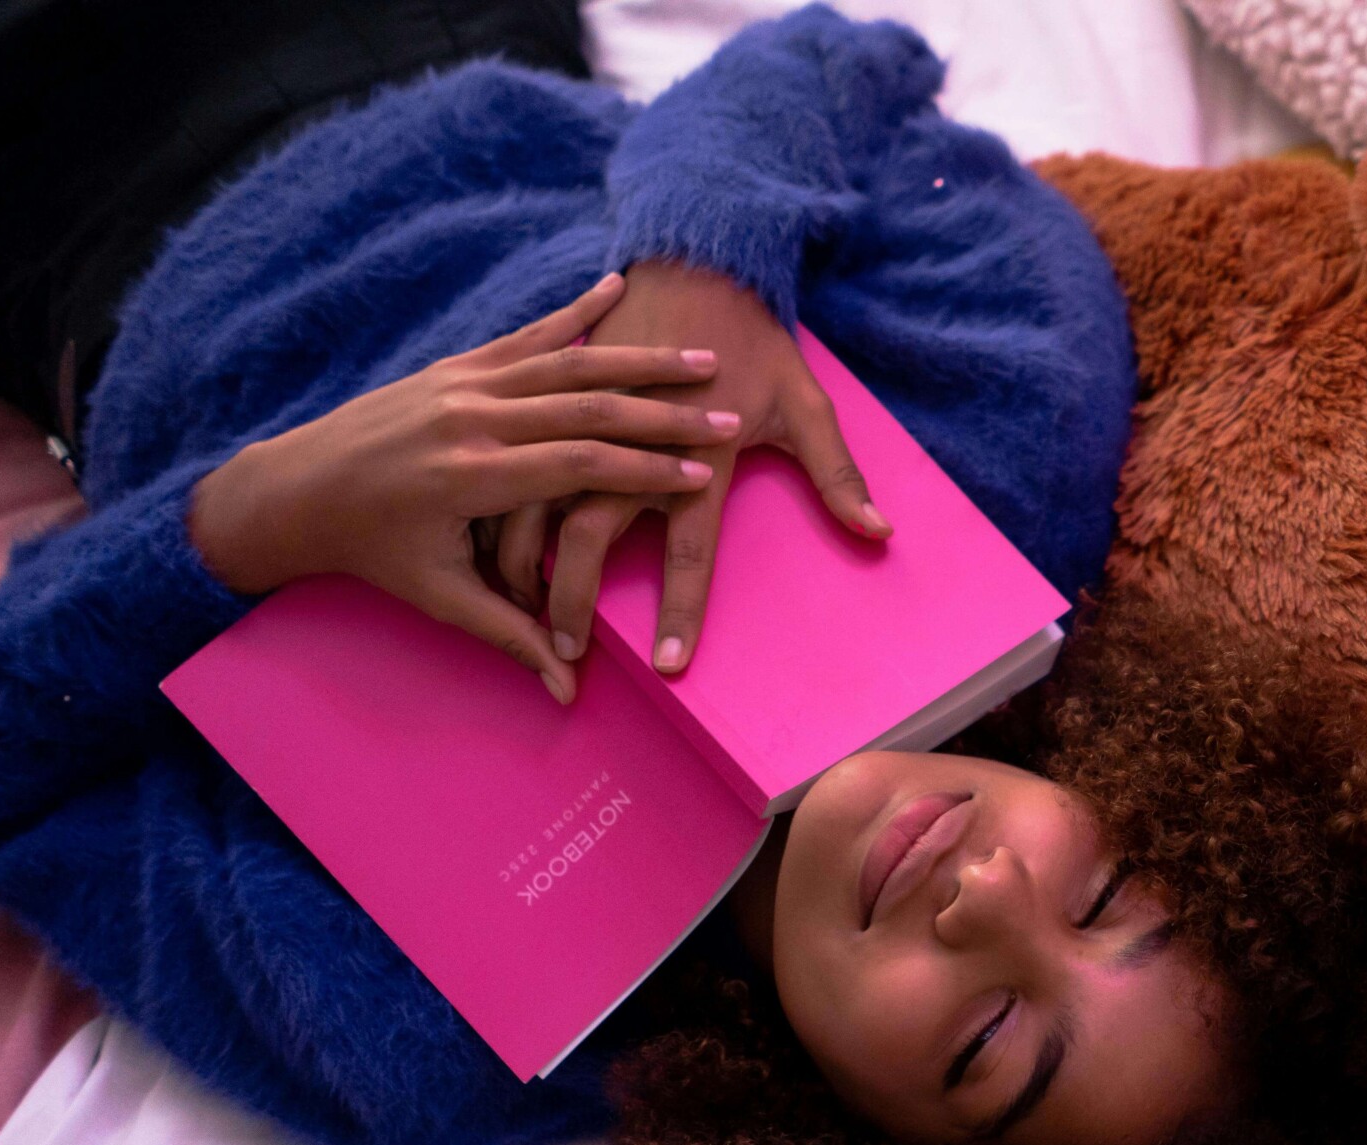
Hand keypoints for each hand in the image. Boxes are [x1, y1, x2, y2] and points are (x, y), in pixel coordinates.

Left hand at [189, 274, 734, 702]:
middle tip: (723, 414)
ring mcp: (464, 383)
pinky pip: (527, 335)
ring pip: (566, 363)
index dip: (644, 471)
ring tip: (699, 359)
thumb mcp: (440, 598)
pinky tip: (617, 284)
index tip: (702, 475)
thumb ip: (511, 637)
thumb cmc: (374, 551)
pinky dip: (575, 311)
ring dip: (639, 359)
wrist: (295, 489)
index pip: (577, 467)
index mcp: (471, 477)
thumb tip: (568, 692)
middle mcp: (472, 419)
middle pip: (586, 408)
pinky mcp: (457, 365)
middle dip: (663, 414)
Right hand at [531, 260, 888, 675]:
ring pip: (536, 501)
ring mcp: (585, 421)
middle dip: (573, 596)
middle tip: (563, 650)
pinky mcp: (556, 403)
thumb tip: (880, 533)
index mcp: (697, 451)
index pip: (689, 549)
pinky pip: (515, 465)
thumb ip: (838, 477)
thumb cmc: (757, 341)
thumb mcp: (807, 406)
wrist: (698, 258)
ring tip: (514, 611)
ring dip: (521, 560)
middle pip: (590, 533)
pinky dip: (501, 508)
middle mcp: (634, 441)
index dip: (679, 608)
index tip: (668, 664)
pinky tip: (487, 547)